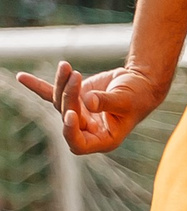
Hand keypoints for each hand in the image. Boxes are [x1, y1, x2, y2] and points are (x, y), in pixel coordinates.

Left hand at [15, 61, 164, 155]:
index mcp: (104, 139)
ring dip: (61, 83)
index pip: (79, 144)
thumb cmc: (139, 96)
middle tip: (76, 76)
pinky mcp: (75, 99)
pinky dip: (37, 86)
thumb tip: (88, 102)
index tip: (71, 114)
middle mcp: (89, 129)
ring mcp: (80, 114)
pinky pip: (51, 94)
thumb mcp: (127, 100)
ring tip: (66, 66)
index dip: (71, 132)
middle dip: (68, 96)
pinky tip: (21, 77)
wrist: (140, 83)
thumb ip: (108, 102)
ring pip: (59, 101)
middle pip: (68, 116)